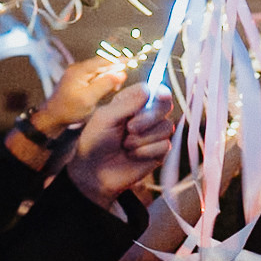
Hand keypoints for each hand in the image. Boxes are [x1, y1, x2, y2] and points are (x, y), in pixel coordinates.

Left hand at [34, 56, 128, 131]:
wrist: (52, 117)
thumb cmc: (68, 110)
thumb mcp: (89, 98)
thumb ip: (105, 85)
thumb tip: (120, 74)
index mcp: (79, 70)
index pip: (102, 61)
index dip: (117, 61)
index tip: (131, 61)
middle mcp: (78, 69)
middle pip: (101, 65)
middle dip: (114, 72)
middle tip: (122, 82)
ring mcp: (77, 75)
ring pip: (99, 72)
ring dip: (109, 78)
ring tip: (114, 89)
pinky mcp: (78, 82)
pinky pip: (94, 78)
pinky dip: (102, 83)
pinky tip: (106, 91)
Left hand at [66, 86, 174, 208]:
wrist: (94, 171)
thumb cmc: (95, 141)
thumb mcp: (106, 117)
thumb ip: (128, 103)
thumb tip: (149, 89)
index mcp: (132, 102)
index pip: (153, 90)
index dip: (160, 92)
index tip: (160, 94)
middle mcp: (146, 116)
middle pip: (165, 107)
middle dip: (149, 118)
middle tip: (130, 128)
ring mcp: (153, 134)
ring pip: (166, 127)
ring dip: (144, 138)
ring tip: (125, 145)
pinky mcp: (158, 152)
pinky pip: (165, 146)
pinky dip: (146, 152)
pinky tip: (133, 156)